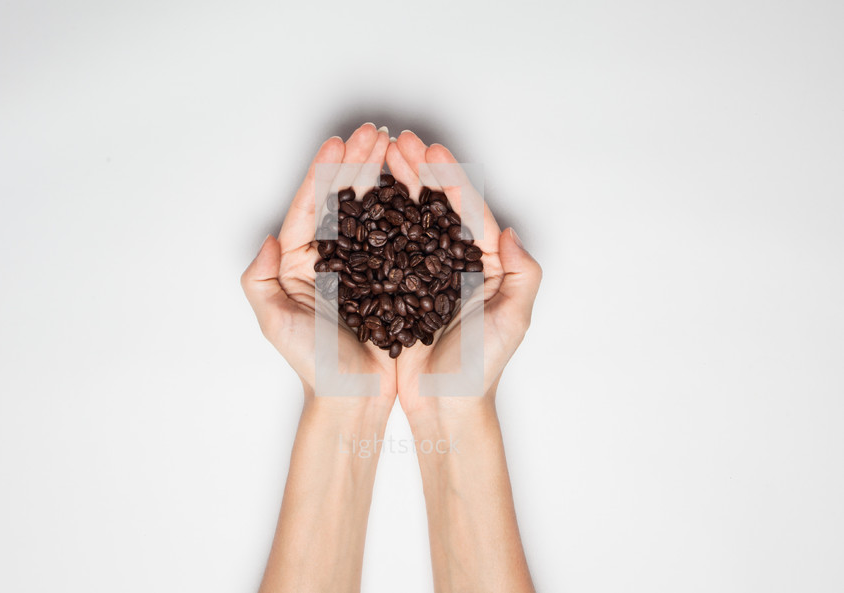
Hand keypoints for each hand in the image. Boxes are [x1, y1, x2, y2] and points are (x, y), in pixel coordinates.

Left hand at [241, 123, 396, 411]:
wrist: (355, 398)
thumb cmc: (316, 366)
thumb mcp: (276, 323)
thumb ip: (260, 280)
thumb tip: (267, 239)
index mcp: (302, 262)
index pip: (312, 207)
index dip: (324, 173)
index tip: (338, 145)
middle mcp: (333, 257)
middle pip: (344, 199)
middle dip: (358, 162)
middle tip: (373, 132)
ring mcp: (366, 263)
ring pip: (375, 209)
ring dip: (384, 175)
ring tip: (396, 146)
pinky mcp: (396, 275)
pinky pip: (403, 234)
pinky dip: (410, 206)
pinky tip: (417, 182)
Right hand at [385, 131, 541, 424]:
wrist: (443, 405)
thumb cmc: (479, 370)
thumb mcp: (512, 322)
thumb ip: (522, 276)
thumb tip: (508, 231)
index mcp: (482, 262)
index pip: (465, 210)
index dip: (448, 179)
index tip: (430, 152)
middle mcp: (450, 260)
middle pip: (432, 205)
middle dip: (414, 169)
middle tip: (396, 140)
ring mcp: (419, 270)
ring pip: (403, 218)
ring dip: (392, 184)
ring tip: (376, 154)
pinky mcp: (391, 285)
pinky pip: (380, 244)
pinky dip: (370, 217)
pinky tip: (359, 195)